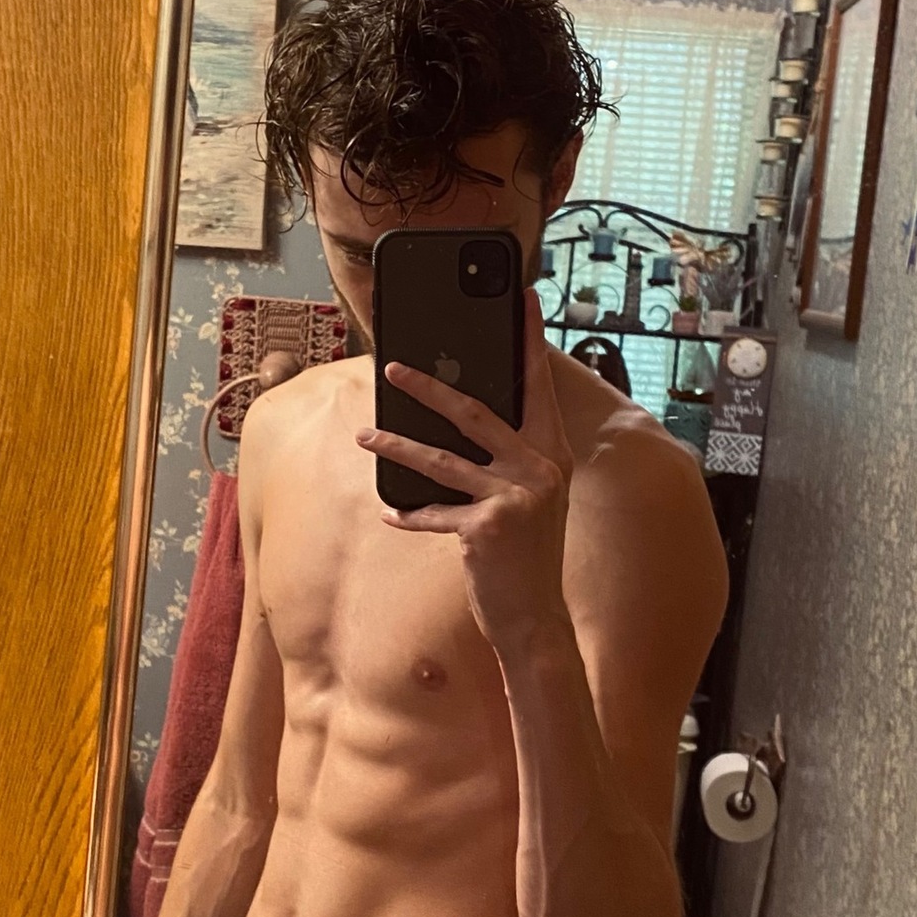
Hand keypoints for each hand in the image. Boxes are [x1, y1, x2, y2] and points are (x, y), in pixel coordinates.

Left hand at [355, 288, 574, 650]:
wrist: (536, 618)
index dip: (529, 340)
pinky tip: (392, 512)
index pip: (537, 386)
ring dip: (396, 446)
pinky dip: (410, 514)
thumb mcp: (527, 501)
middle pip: (475, 412)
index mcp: (552, 455)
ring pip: (441, 459)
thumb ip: (507, 461)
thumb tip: (459, 420)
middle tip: (392, 368)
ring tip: (364, 437)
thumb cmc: (526, 556)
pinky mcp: (488, 526)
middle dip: (429, 387)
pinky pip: (434, 512)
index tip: (522, 298)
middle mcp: (539, 469)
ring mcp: (515, 497)